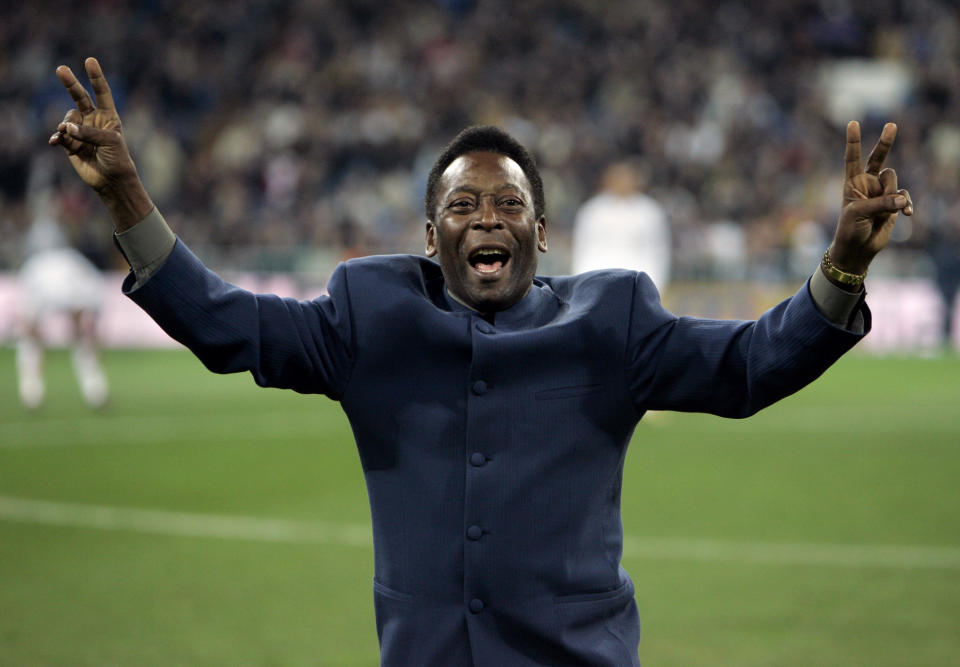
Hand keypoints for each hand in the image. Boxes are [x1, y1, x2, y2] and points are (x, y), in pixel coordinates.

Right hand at [49, 57, 152, 229]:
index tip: (89, 61)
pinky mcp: (71, 144)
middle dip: (71, 84)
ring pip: (67, 120)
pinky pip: (60, 136)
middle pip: (79, 98)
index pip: (102, 93)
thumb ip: (88, 132)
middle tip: (61, 69)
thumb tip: (66, 127)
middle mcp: (93, 121)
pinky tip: (55, 141)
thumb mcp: (109, 143)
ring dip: (66, 126)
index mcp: (108, 117)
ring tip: (67, 134)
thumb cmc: (117, 160)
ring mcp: (81, 131)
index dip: (96, 77)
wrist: (111, 181)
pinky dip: (57, 137)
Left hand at [828, 121, 912, 277]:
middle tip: (892, 125)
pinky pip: (904, 197)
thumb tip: (903, 200)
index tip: (852, 123)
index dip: (854, 141)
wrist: (858, 249)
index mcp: (852, 182)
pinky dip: (906, 205)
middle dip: (885, 143)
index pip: (853, 158)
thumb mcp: (859, 214)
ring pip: (894, 181)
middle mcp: (867, 183)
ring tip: (885, 212)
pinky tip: (907, 214)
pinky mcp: (893, 203)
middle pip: (878, 158)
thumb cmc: (850, 229)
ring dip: (892, 195)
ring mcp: (881, 192)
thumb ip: (881, 203)